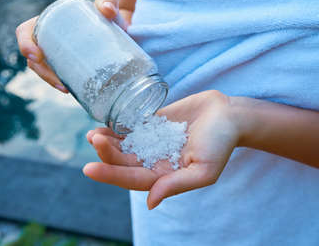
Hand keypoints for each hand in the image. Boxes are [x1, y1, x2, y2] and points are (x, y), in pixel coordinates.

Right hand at [15, 0, 119, 92]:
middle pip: (32, 57)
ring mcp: (55, 53)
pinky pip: (55, 76)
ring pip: (42, 69)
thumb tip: (107, 9)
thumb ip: (108, 2)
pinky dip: (59, 83)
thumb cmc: (107, 15)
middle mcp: (48, 37)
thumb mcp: (107, 7)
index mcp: (49, 20)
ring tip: (67, 88)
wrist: (120, 30)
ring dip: (50, 80)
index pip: (25, 32)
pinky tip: (70, 90)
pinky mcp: (65, 66)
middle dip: (41, 71)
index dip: (25, 44)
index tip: (36, 56)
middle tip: (59, 82)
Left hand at [83, 90, 244, 208]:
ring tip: (92, 135)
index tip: (89, 168)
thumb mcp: (203, 170)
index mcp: (166, 176)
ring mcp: (153, 142)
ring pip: (124, 145)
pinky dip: (118, 126)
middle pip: (124, 161)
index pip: (132, 179)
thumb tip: (150, 203)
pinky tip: (104, 123)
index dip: (110, 175)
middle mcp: (156, 161)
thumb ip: (176, 185)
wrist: (229, 115)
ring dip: (107, 141)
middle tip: (94, 140)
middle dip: (107, 154)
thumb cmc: (221, 143)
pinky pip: (132, 127)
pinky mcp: (154, 123)